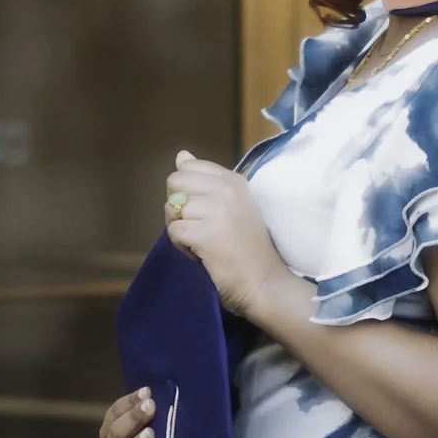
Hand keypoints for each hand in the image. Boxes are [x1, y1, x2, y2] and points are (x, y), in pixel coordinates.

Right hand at [99, 385, 154, 437]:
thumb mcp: (157, 422)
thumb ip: (153, 408)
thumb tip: (158, 389)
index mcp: (114, 432)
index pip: (113, 414)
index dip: (128, 403)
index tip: (147, 392)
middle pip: (115, 435)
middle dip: (132, 420)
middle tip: (150, 408)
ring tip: (150, 435)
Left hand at [162, 152, 296, 323]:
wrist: (265, 282)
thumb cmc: (247, 248)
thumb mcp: (231, 206)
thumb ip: (204, 180)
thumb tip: (181, 156)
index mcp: (233, 180)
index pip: (188, 167)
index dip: (187, 191)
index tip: (205, 212)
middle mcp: (226, 190)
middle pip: (174, 183)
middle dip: (178, 207)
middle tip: (197, 227)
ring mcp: (217, 210)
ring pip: (172, 209)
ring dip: (181, 230)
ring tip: (202, 243)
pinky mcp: (206, 233)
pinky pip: (174, 230)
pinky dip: (182, 246)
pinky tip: (201, 254)